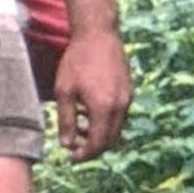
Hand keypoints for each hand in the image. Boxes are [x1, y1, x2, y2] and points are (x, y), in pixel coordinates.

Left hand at [52, 28, 131, 161]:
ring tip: (78, 127)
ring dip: (99, 134)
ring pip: (116, 128)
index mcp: (103, 108)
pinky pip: (119, 115)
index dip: (85, 154)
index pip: (98, 143)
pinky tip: (87, 110)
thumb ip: (66, 120)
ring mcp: (127, 98)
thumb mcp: (64, 91)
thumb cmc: (77, 60)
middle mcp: (120, 106)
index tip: (72, 158)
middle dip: (93, 148)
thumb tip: (66, 144)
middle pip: (111, 140)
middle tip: (75, 148)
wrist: (98, 34)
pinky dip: (105, 120)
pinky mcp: (129, 91)